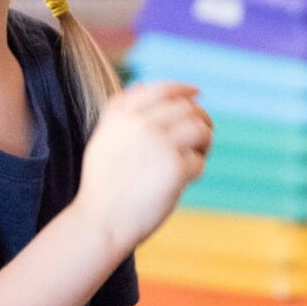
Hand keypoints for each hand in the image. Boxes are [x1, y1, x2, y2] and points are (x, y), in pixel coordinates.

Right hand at [75, 79, 210, 249]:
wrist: (101, 221)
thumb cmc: (103, 183)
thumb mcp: (104, 138)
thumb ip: (119, 110)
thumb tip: (141, 84)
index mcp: (122, 114)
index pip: (162, 89)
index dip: (184, 89)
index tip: (196, 93)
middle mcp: (141, 124)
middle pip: (187, 108)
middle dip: (200, 118)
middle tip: (202, 135)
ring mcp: (160, 145)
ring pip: (200, 129)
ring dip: (204, 141)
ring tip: (197, 154)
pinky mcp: (175, 169)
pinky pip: (199, 161)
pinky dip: (196, 169)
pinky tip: (184, 179)